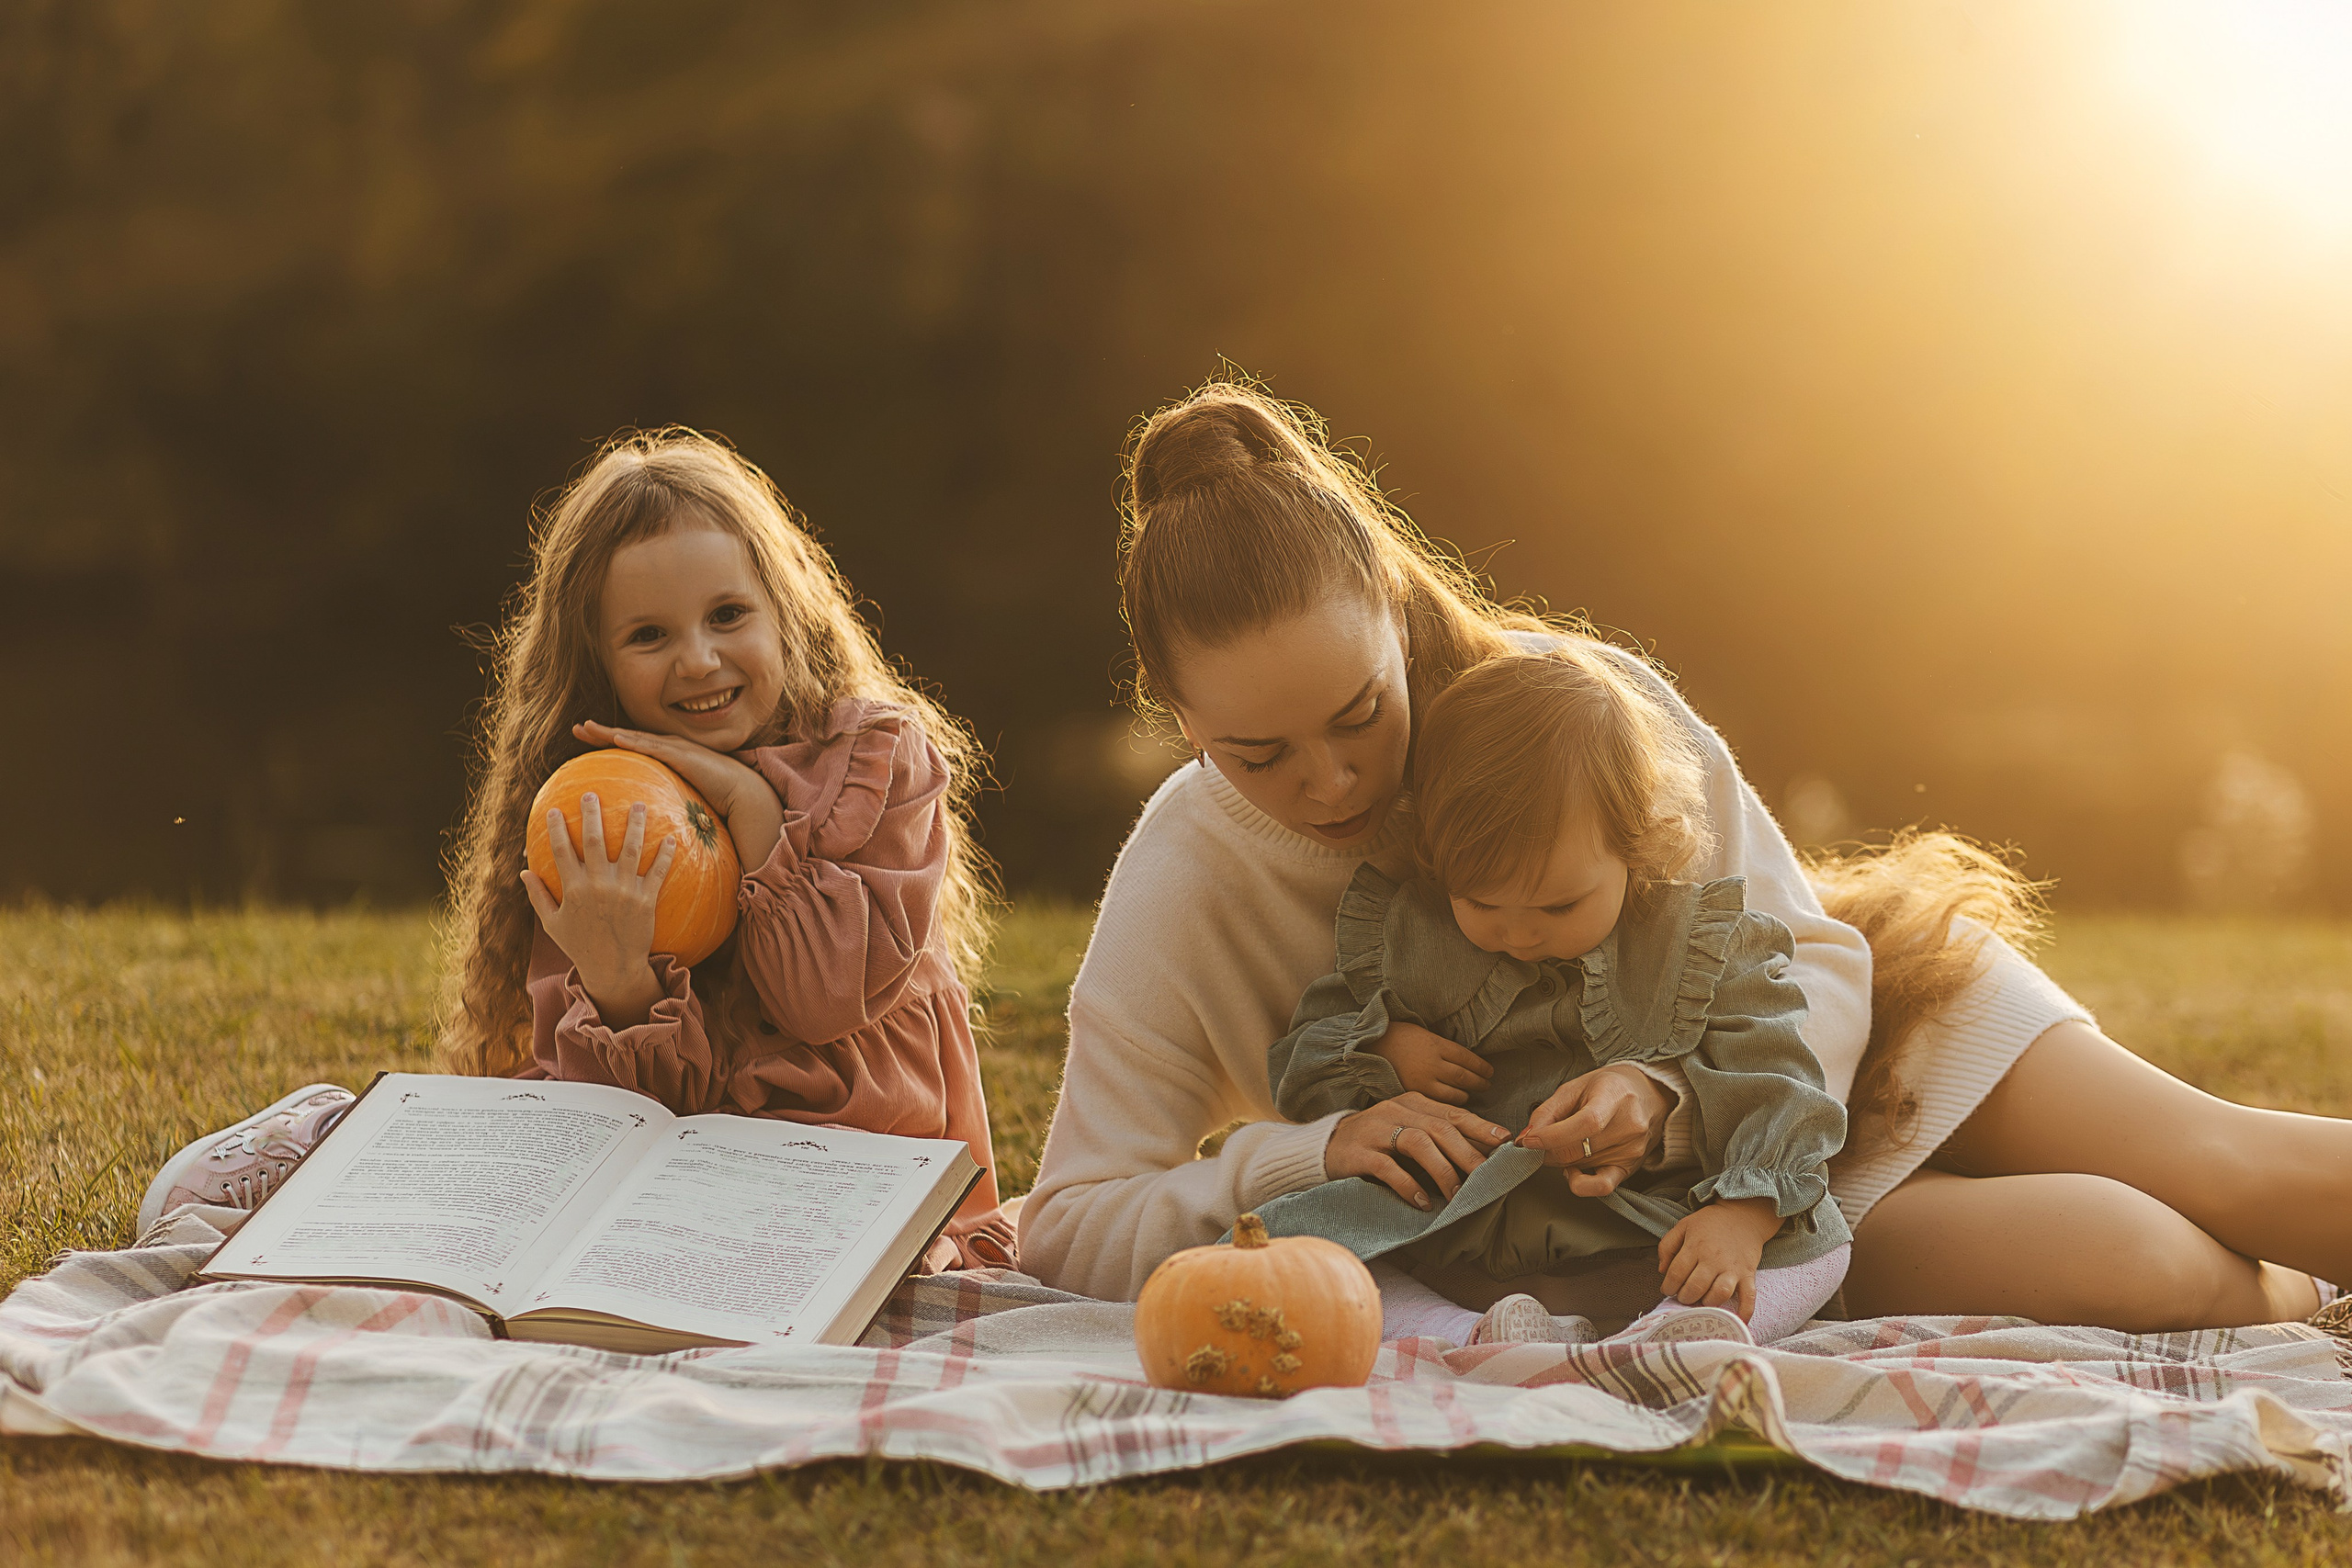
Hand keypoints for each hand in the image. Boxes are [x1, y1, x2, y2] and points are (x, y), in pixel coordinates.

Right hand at [520, 792, 675, 1027]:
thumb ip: (538, 896)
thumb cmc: (580, 945)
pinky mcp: (646, 900)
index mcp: (573, 889)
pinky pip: (657, 871)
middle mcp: (597, 886)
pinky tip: (670, 836)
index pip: (561, 851)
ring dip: (635, 824)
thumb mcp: (552, 923)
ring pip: (630, 849)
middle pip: (593, 841)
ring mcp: (623, 891)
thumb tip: (523, 871)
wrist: (613, 969)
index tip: (555, 809)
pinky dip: (665, 854)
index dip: (556, 828)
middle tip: (592, 794)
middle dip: (591, 814)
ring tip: (639, 804)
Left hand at [573, 720, 784, 866]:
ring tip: (587, 727)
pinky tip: (616, 738)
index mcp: (669, 759)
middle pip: (630, 738)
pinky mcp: (683, 755)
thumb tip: (652, 830)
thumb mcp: (687, 805)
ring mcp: (676, 749)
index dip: (610, 743)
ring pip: (636, 738)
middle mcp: (670, 749)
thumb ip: (669, 810)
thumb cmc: (720, 804)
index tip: (586, 742)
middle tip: (578, 727)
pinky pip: (653, 747)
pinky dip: (634, 742)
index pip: (634, 749)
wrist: (745, 794)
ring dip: (611, 732)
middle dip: (603, 732)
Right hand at [1324, 1094, 1510, 1210]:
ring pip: (1418, 1143)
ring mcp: (1376, 1130)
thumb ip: (1436, 1136)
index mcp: (1413, 1103)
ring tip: (1456, 1194)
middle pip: (1440, 1128)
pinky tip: (1423, 1202)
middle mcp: (1396, 1111)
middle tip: (1486, 1177)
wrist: (1325, 1146)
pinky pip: (1388, 1167)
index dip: (1480, 1127)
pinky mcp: (1359, 1152)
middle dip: (1468, 1153)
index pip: (1453, 1113)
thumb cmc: (1376, 1142)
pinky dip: (1409, 1185)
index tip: (1504, 1141)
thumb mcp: (1406, 1130)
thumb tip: (1480, 1155)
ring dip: (1442, 1170)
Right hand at [1366, 1019, 1494, 1105]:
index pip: (1467, 1058)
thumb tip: (1466, 1062)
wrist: (1369, 1048)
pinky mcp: (1413, 1094)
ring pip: (1454, 1094)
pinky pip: (1438, 1103)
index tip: (1490, 1072)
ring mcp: (1422, 1080)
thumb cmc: (1398, 1038)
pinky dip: (1449, 1107)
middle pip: (1464, 1077)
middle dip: (1480, 1083)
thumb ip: (1444, 1049)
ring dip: (1466, 1097)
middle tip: (1487, 1085)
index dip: (1482, 1067)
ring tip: (1471, 1096)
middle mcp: (1431, 1064)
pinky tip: (1453, 1107)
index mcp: (1436, 1045)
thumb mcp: (1425, 1036)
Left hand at [1516, 1063, 1672, 1195]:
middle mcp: (1629, 1126)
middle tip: (1538, 1142)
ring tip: (1562, 1145)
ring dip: (1561, 1160)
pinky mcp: (1630, 1168)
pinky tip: (1573, 1171)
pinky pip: (1602, 1188)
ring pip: (1581, 1165)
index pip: (1586, 1123)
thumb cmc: (1609, 1088)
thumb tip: (1527, 1137)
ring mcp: (1631, 1150)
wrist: (1649, 1095)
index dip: (1552, 1135)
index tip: (1530, 1140)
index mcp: (1614, 1097)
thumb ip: (1547, 1111)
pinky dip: (1579, 1183)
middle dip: (1547, 1150)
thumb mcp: (1575, 1087)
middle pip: (1578, 1149)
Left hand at [1657, 1197, 1779, 1319]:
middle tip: (1683, 1297)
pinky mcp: (1748, 1275)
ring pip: (1719, 1294)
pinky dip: (1745, 1311)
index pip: (1677, 1273)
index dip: (1668, 1286)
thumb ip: (1667, 1246)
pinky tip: (1738, 1321)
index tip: (1668, 1290)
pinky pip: (1748, 1297)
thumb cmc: (1710, 1223)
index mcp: (1696, 1246)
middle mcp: (1714, 1259)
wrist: (1744, 1216)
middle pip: (1695, 1287)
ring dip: (1707, 1304)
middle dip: (1685, 1297)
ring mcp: (1733, 1268)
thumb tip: (1662, 1271)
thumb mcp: (1683, 1226)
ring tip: (1701, 1302)